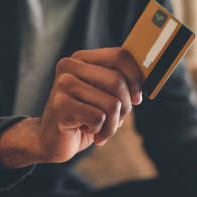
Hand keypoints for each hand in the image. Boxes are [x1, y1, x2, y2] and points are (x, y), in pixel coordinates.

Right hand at [0, 47, 142, 167]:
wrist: (50, 140)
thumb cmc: (83, 118)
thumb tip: (146, 83)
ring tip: (100, 130)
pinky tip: (85, 131)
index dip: (136, 79)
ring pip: (112, 104)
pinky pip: (99, 119)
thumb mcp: (104, 97)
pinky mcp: (60, 106)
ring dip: (113, 125)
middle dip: (125, 107)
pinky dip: (100, 131)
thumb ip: (120, 86)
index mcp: (82, 59)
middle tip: (116, 120)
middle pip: (117, 81)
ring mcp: (62, 85)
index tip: (137, 98)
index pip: (120, 56)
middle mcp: (69, 66)